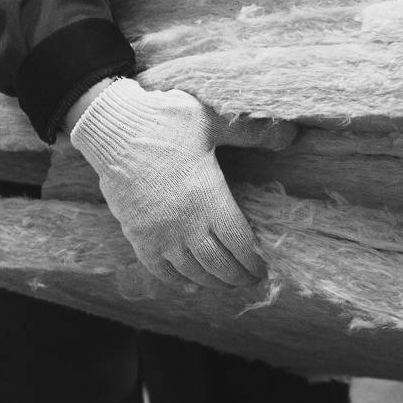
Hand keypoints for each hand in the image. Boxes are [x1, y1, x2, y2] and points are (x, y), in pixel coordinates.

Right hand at [68, 78, 295, 288]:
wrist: (114, 128)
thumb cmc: (165, 120)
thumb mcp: (212, 119)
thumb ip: (251, 131)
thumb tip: (289, 136)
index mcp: (208, 197)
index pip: (239, 243)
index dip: (254, 261)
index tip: (265, 267)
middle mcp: (184, 223)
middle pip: (218, 265)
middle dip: (237, 276)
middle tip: (251, 279)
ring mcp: (159, 233)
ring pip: (191, 272)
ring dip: (212, 282)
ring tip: (226, 282)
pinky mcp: (137, 235)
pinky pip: (160, 270)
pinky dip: (178, 281)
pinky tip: (190, 283)